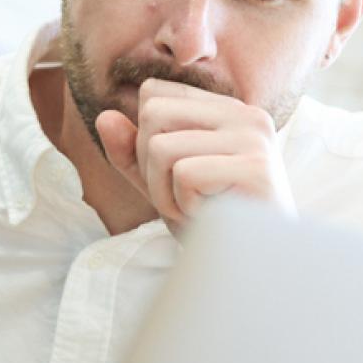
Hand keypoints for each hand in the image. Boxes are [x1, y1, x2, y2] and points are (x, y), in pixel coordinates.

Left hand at [96, 78, 294, 226]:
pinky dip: (184, 206)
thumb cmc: (212, 225)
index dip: (144, 140)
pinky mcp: (256, 167)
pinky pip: (184, 174)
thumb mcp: (161, 185)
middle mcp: (244, 114)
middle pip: (153, 113)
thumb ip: (131, 153)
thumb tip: (103, 117)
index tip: (175, 176)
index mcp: (225, 109)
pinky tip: (210, 218)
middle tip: (181, 198)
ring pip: (162, 147)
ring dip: (165, 193)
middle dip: (150, 166)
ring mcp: (254, 138)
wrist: (258, 268)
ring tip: (197, 210)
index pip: (153, 94)